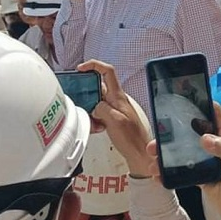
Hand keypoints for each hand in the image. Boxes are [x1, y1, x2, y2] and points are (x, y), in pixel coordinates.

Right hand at [81, 60, 152, 175]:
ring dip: (90, 109)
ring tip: (93, 121)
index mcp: (119, 96)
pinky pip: (98, 113)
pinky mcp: (112, 118)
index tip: (81, 68)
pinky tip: (97, 127)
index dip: (94, 65)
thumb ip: (102, 108)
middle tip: (82, 101)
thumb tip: (94, 105)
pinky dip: (94, 119)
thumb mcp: (115, 121)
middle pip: (97, 86)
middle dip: (87, 93)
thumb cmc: (132, 139)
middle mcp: (116, 100)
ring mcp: (114, 109)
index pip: (107, 71)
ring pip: (96, 101)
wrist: (139, 154)